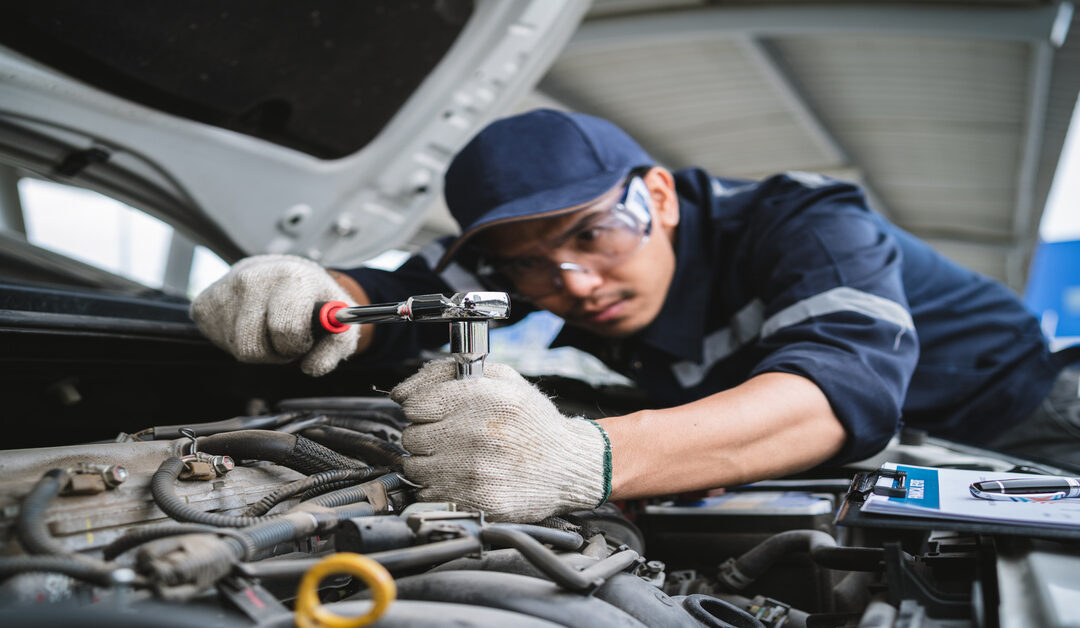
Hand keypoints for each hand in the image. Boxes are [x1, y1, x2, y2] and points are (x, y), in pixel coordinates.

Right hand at [190, 254, 359, 376]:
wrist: (287, 273)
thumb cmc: (314, 300)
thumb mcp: (338, 319)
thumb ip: (337, 344)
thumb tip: (312, 367)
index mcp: (291, 277)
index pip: (285, 329)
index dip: (297, 344)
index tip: (303, 338)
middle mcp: (253, 277)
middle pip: (254, 346)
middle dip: (276, 352)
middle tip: (286, 338)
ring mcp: (224, 289)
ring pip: (238, 348)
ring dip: (258, 349)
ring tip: (270, 329)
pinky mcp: (204, 303)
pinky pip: (219, 342)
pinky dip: (236, 342)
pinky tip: (250, 324)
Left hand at [391, 360, 610, 522]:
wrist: (569, 465)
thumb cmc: (533, 422)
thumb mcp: (501, 379)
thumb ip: (446, 373)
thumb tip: (399, 392)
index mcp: (483, 397)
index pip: (415, 405)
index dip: (424, 410)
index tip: (439, 415)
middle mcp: (477, 433)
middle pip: (411, 437)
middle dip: (428, 436)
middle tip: (454, 438)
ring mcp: (475, 470)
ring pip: (415, 467)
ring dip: (430, 464)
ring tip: (459, 460)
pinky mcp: (476, 501)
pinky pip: (428, 494)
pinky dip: (439, 488)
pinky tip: (463, 479)